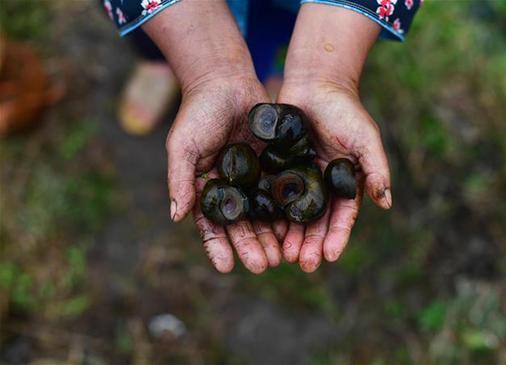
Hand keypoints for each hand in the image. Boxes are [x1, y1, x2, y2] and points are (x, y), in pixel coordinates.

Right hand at [141, 0, 282, 272]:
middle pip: (242, 225)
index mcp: (206, 189)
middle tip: (263, 266)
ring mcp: (255, 179)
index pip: (212, 224)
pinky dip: (289, 211)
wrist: (226, 81)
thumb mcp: (183, 146)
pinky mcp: (276, 167)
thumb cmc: (198, 113)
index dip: (218, 246)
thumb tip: (177, 217)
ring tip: (282, 257)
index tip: (227, 267)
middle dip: (252, 246)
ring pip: (265, 215)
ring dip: (272, 237)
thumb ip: (180, 180)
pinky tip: (299, 228)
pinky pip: (284, 193)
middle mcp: (232, 189)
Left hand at [276, 81, 390, 271]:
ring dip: (290, 236)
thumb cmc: (345, 109)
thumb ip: (376, 169)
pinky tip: (262, 231)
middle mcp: (321, 187)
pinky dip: (269, 214)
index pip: (342, 217)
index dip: (336, 237)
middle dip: (310, 244)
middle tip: (302, 263)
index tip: (328, 256)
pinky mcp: (276, 170)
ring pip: (293, 215)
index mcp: (344, 184)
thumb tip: (386, 204)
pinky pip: (272, 196)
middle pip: (316, 222)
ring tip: (282, 255)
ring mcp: (298, 180)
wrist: (314, 82)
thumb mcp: (365, 138)